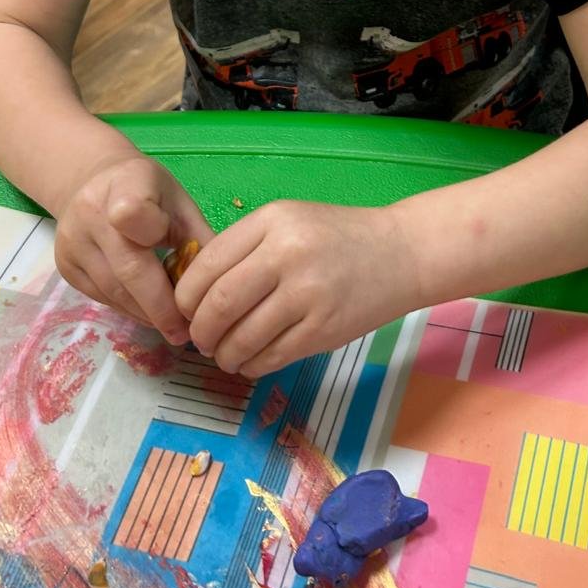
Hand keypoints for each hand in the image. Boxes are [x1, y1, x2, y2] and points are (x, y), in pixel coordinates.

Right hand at [55, 153, 212, 344]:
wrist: (93, 182)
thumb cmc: (149, 192)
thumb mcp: (179, 201)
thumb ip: (198, 237)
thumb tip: (222, 284)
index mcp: (126, 184)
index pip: (132, 214)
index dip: (157, 246)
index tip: (183, 273)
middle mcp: (90, 212)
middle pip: (128, 270)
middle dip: (162, 307)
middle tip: (188, 331)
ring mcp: (72, 243)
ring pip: (114, 292)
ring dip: (147, 314)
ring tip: (175, 326)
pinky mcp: (65, 268)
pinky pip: (102, 299)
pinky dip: (130, 310)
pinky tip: (150, 314)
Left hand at [174, 199, 418, 377]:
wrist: (402, 252)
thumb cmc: (339, 236)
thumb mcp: (290, 221)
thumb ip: (245, 247)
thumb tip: (194, 292)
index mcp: (271, 221)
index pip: (206, 265)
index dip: (185, 297)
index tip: (186, 310)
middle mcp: (286, 254)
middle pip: (218, 305)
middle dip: (200, 331)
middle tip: (202, 340)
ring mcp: (306, 294)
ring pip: (241, 338)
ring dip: (223, 355)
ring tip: (225, 355)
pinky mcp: (323, 330)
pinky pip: (270, 357)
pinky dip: (251, 366)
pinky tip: (251, 361)